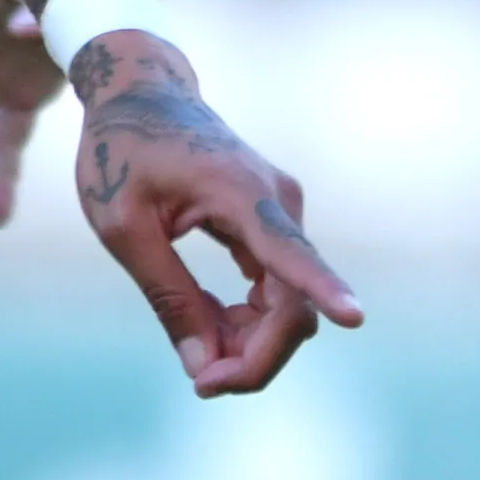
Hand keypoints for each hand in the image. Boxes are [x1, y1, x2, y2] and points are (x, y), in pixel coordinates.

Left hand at [65, 31, 364, 396]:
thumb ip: (167, 296)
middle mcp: (279, 203)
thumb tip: (203, 367)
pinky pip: (279, 287)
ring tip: (197, 356)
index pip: (289, 253)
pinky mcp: (275, 223)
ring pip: (290, 303)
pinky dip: (249, 319)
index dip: (323, 291)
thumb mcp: (123, 229)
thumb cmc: (122, 154)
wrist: (142, 94)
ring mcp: (284, 213)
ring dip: (250, 342)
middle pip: (295, 302)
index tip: (357, 318)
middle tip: (201, 385)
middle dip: (255, 356)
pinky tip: (211, 324)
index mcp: (240, 193)